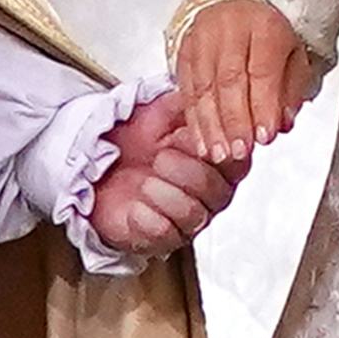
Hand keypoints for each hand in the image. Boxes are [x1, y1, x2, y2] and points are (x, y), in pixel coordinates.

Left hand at [79, 88, 236, 262]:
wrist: (101, 163)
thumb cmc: (137, 138)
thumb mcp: (165, 111)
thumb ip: (191, 105)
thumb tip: (209, 99)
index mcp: (219, 162)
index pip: (237, 162)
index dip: (215, 151)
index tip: (188, 139)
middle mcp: (210, 195)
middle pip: (217, 192)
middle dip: (187, 172)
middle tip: (161, 157)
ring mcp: (188, 219)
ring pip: (193, 215)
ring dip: (165, 194)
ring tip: (146, 181)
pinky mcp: (163, 239)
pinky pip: (165, 233)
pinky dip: (147, 216)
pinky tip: (135, 204)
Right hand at [169, 0, 323, 167]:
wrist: (240, 6)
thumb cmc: (269, 36)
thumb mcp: (294, 57)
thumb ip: (291, 91)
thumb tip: (283, 123)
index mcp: (264, 26)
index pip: (262, 70)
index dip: (263, 106)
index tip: (266, 136)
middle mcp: (229, 27)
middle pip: (229, 79)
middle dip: (235, 120)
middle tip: (241, 150)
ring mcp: (202, 38)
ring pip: (203, 86)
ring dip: (211, 125)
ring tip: (221, 153)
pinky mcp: (184, 51)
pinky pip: (186, 89)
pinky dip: (194, 120)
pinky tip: (202, 142)